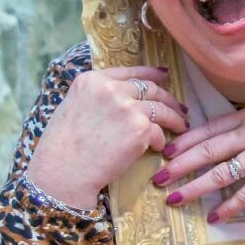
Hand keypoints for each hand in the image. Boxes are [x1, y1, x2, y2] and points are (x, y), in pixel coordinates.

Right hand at [28, 66, 186, 209]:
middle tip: (178, 106)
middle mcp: (111, 89)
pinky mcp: (140, 128)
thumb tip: (120, 95)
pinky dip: (161, 139)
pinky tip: (159, 146)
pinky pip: (159, 131)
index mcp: (91, 81)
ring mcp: (127, 107)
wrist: (63, 172)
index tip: (164, 75)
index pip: (129, 72)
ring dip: (174, 117)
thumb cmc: (63, 147)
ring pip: (160, 108)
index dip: (150, 73)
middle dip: (168, 97)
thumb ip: (97, 96)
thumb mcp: (73, 107)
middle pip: (150, 88)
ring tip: (181, 125)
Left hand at [153, 104, 244, 221]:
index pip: (210, 127)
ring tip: (174, 198)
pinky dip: (227, 207)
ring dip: (193, 188)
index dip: (185, 141)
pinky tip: (214, 216)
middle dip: (179, 166)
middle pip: (207, 151)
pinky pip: (243, 195)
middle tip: (158, 177)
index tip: (167, 151)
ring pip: (219, 174)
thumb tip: (218, 139)